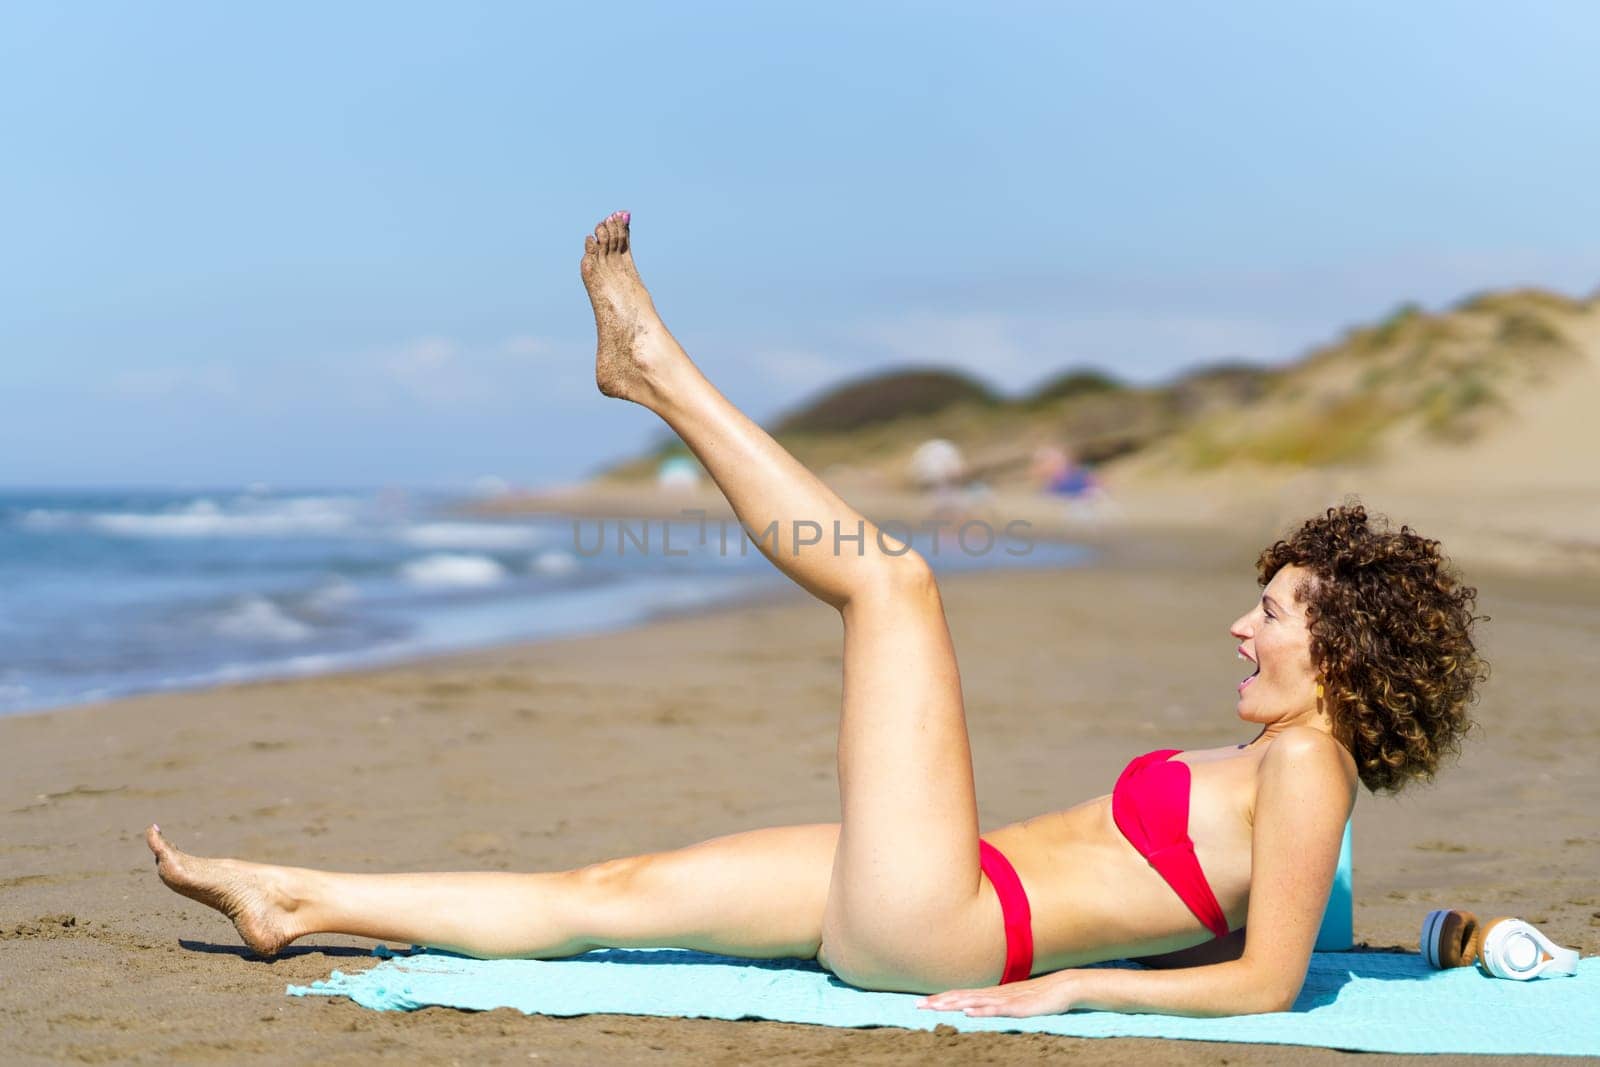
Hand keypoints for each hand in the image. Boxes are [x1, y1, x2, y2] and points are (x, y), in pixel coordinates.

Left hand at [916, 971, 1078, 1017]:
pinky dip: (981, 1010)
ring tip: (935, 1007)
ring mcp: (1006, 999)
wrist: (1064, 987)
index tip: (921, 1003)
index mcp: (991, 994)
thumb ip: (996, 1004)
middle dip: (939, 1001)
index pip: (961, 996)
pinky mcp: (1018, 1007)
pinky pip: (997, 1009)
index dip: (941, 999)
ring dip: (954, 1004)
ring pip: (975, 1001)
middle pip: (962, 997)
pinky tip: (968, 1011)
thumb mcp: (1013, 1002)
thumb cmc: (1039, 996)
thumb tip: (978, 1009)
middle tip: (917, 1005)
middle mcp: (995, 994)